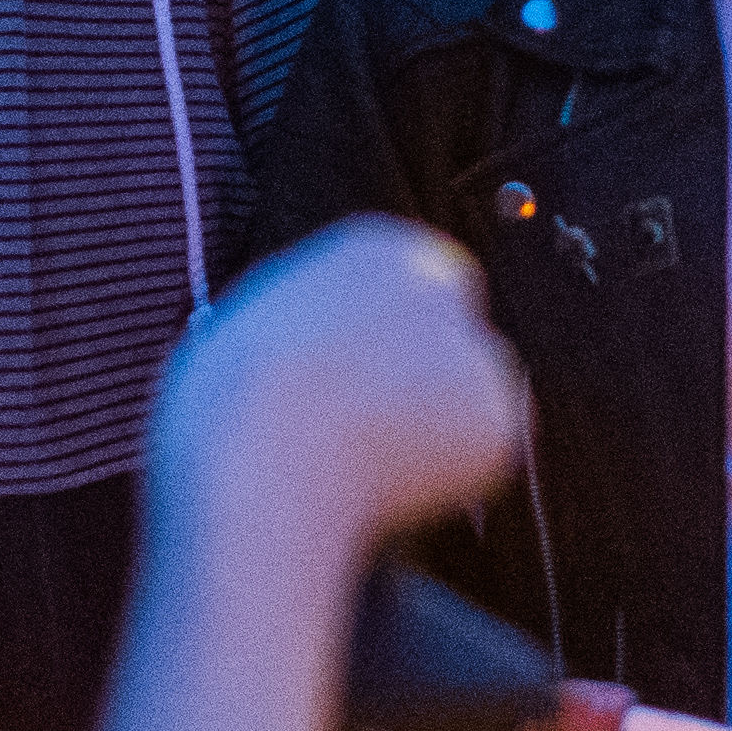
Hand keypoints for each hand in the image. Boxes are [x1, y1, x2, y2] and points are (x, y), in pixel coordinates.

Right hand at [160, 220, 525, 553]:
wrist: (259, 458)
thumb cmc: (231, 403)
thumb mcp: (256, 322)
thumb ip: (316, 320)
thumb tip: (328, 353)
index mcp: (377, 247)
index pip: (412, 287)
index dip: (388, 345)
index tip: (364, 383)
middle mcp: (440, 281)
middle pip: (451, 338)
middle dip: (427, 382)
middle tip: (376, 435)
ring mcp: (477, 346)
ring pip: (468, 399)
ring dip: (436, 432)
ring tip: (365, 463)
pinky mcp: (500, 415)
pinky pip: (480, 454)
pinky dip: (449, 477)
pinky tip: (392, 483)